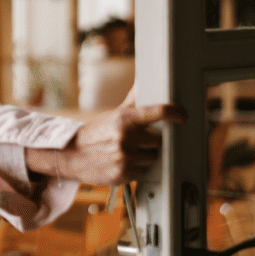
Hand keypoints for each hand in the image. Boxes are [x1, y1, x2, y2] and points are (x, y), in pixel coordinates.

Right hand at [26, 101, 186, 185]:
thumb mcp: (113, 114)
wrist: (71, 154)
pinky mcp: (122, 174)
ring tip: (128, 152)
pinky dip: (136, 169)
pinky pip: (143, 172)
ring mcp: (124, 157)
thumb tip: (142, 81)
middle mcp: (125, 137)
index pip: (159, 112)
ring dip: (144, 156)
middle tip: (137, 140)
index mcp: (124, 119)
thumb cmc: (96, 133)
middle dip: (150, 141)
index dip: (176, 112)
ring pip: (152, 157)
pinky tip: (123, 163)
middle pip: (159, 140)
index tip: (183, 115)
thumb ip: (133, 100)